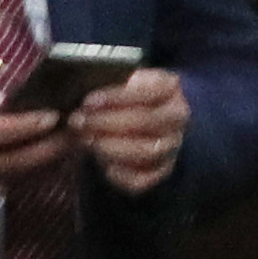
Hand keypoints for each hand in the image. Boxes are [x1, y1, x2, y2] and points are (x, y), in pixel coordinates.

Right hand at [0, 75, 74, 220]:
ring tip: (60, 150)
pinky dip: (10, 181)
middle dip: (49, 150)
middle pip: (15, 163)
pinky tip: (25, 167)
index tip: (56, 116)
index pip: (1, 134)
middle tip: (73, 136)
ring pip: (8, 181)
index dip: (32, 125)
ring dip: (35, 167)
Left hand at [68, 63, 193, 196]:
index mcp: (171, 89)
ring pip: (146, 152)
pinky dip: (120, 174)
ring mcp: (172, 147)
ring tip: (86, 140)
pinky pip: (142, 179)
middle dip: (107, 122)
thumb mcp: (129, 79)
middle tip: (79, 122)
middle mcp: (177, 118)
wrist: (155, 117)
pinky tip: (103, 164)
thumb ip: (115, 82)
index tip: (88, 101)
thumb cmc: (133, 96)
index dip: (116, 98)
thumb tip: (87, 88)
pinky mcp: (162, 171)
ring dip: (110, 147)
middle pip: (146, 121)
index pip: (148, 92)